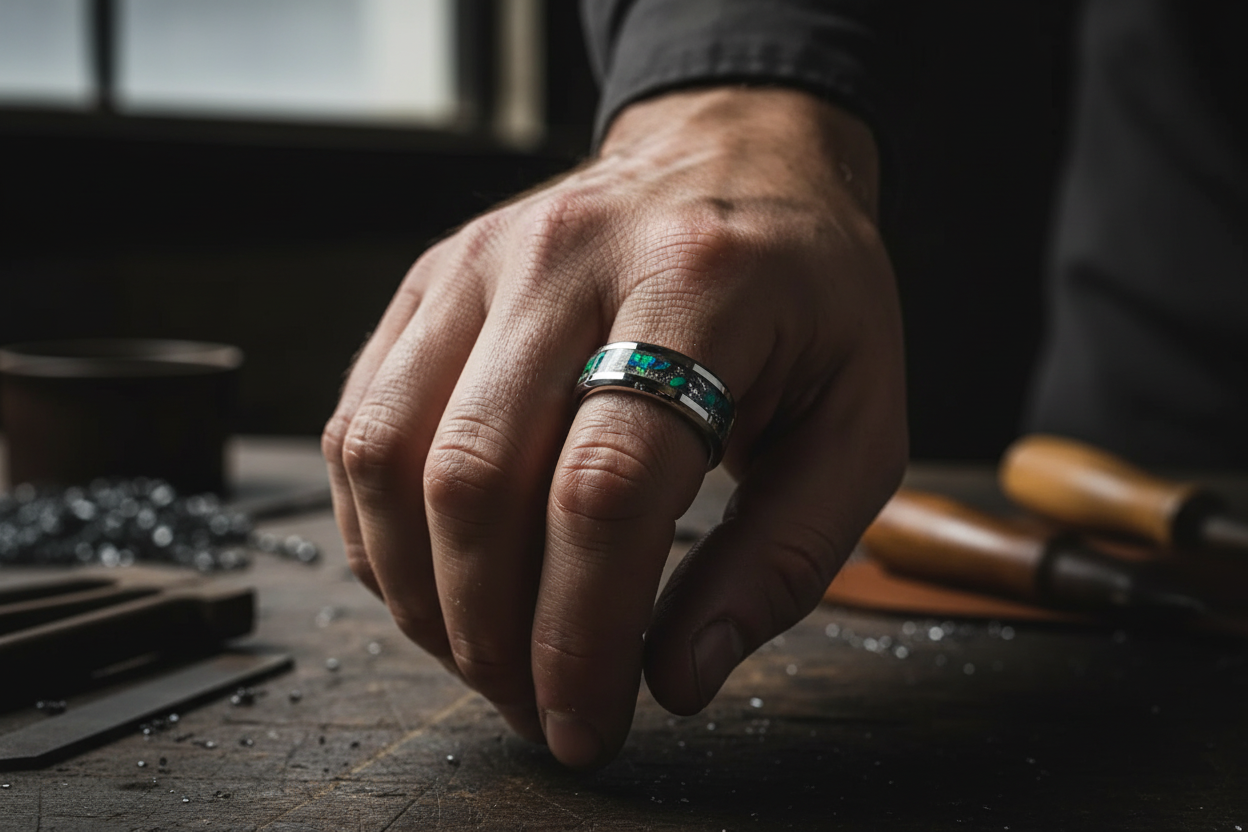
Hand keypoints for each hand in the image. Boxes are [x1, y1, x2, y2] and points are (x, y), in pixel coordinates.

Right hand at [322, 86, 906, 767]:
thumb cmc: (807, 295)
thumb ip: (783, 556)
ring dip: (423, 594)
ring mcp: (479, 263)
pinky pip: (358, 423)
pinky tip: (438, 578)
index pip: (604, 487)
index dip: (580, 633)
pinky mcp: (429, 282)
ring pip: (387, 455)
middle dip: (492, 634)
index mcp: (698, 285)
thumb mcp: (858, 421)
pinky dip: (381, 530)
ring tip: (484, 656)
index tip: (589, 722)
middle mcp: (567, 259)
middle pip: (476, 479)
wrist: (732, 157)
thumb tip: (678, 676)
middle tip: (536, 708)